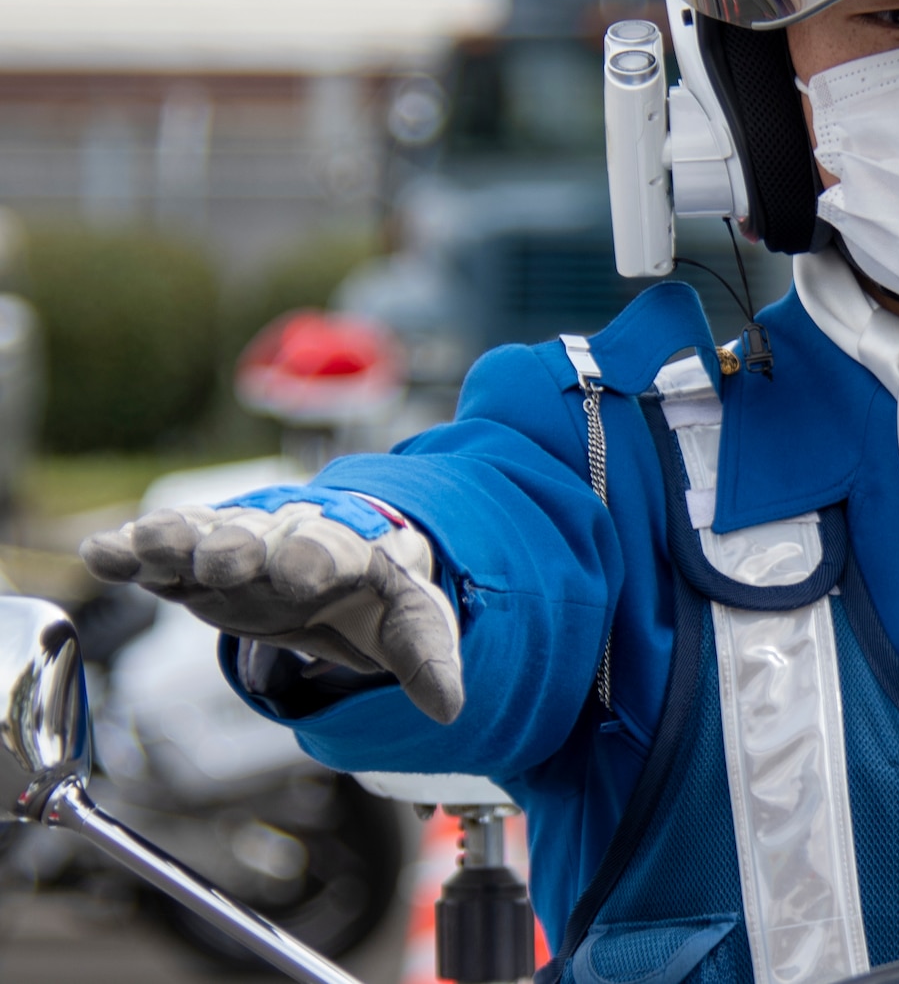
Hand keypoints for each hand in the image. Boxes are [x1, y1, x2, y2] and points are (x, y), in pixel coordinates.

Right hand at [81, 486, 463, 723]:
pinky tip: (100, 553)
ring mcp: (239, 547)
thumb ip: (428, 660)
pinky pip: (162, 553)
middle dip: (239, 547)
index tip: (299, 572)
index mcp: (346, 551)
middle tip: (218, 559)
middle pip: (259, 539)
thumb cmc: (376, 597)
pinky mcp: (197, 564)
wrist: (342, 564)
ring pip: (203, 536)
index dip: (314, 560)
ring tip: (140, 545)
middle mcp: (287, 540)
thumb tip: (451, 708)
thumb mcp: (410, 625)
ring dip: (173, 540)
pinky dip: (132, 552)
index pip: (331, 553)